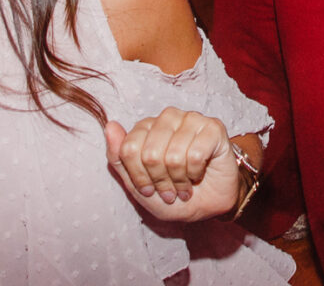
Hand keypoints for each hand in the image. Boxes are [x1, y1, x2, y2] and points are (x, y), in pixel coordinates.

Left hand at [105, 109, 239, 221]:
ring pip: (174, 155)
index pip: (128, 148)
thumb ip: (119, 157)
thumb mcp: (138, 185)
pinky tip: (198, 175)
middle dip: (160, 181)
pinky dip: (195, 173)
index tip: (148, 188)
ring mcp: (192, 119)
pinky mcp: (214, 128)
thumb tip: (109, 126)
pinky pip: (197, 155)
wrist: (207, 206)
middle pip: (150, 153)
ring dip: (179, 180)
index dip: (138, 176)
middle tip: (169, 190)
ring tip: (183, 185)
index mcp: (147, 126)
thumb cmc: (172, 193)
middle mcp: (168, 117)